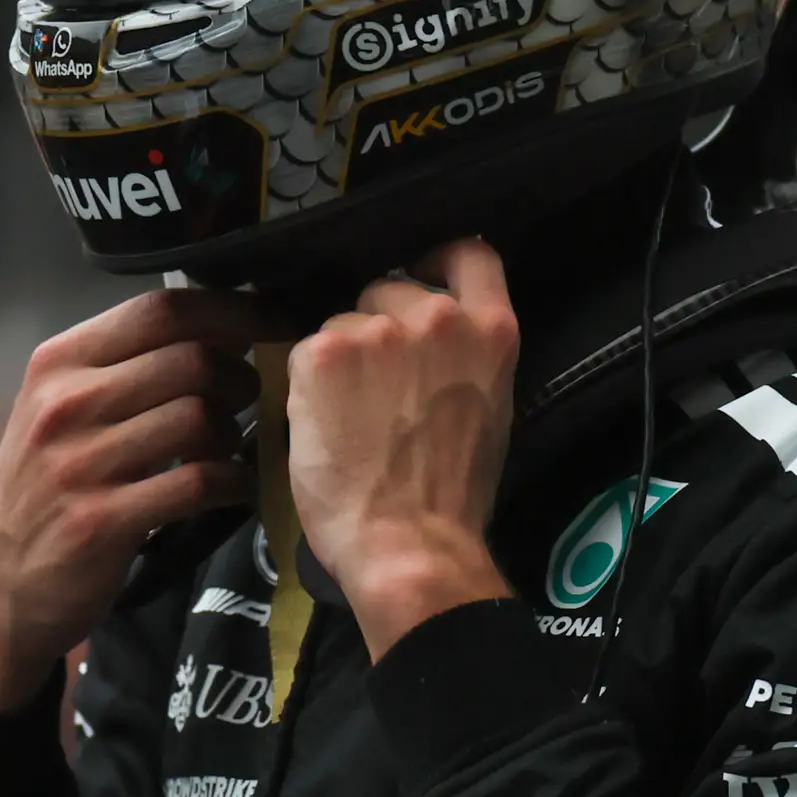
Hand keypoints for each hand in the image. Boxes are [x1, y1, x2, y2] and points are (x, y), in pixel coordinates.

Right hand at [0, 290, 260, 709]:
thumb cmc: (41, 495)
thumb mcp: (57, 413)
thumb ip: (120, 368)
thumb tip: (218, 326)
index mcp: (57, 363)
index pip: (161, 308)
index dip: (232, 310)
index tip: (270, 322)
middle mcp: (63, 405)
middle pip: (191, 359)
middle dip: (239, 377)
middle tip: (250, 399)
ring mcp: (79, 464)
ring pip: (199, 417)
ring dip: (234, 434)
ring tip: (228, 450)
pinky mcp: (100, 522)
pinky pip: (198, 482)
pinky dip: (231, 484)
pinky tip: (229, 490)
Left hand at [285, 238, 517, 658]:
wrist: (409, 543)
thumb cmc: (451, 495)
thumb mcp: (487, 408)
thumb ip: (464, 359)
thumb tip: (429, 348)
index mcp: (491, 331)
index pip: (471, 253)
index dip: (438, 259)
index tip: (421, 273)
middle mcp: (437, 316)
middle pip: (389, 290)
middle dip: (376, 327)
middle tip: (373, 387)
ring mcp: (378, 331)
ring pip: (342, 323)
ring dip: (340, 359)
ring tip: (347, 417)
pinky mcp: (323, 353)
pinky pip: (305, 352)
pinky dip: (306, 385)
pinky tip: (321, 425)